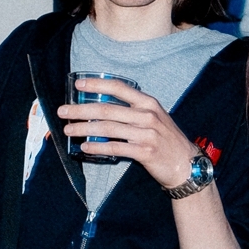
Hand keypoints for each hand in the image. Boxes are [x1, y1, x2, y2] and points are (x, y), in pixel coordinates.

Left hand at [59, 81, 197, 190]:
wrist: (185, 164)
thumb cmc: (166, 140)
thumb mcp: (154, 118)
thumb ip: (133, 111)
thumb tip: (102, 109)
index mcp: (148, 103)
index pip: (119, 88)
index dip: (97, 84)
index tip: (78, 85)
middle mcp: (147, 115)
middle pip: (107, 109)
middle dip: (81, 110)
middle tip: (63, 112)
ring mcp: (146, 134)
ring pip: (108, 128)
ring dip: (84, 129)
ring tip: (68, 130)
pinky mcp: (144, 152)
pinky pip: (115, 148)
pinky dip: (98, 148)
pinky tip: (84, 147)